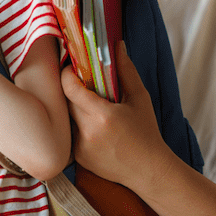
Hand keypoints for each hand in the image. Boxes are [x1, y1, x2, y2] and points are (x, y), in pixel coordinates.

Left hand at [61, 38, 171, 190]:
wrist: (148, 170)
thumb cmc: (147, 132)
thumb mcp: (140, 98)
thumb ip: (126, 70)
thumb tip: (117, 45)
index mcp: (103, 115)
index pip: (70, 88)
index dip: (67, 73)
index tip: (73, 67)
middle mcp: (88, 132)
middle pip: (66, 100)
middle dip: (72, 88)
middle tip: (83, 81)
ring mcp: (80, 147)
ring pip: (67, 117)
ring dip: (74, 107)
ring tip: (91, 104)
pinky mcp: (78, 158)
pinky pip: (71, 133)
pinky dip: (79, 125)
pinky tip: (94, 125)